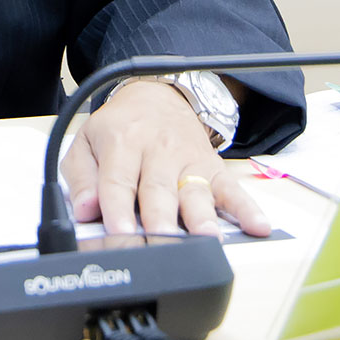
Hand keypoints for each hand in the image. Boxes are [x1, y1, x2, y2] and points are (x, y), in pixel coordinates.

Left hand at [59, 79, 269, 238]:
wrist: (157, 96)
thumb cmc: (120, 128)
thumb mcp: (87, 142)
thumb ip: (80, 178)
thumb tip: (84, 210)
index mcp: (122, 142)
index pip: (118, 181)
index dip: (117, 209)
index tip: (119, 233)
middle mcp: (157, 151)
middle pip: (159, 190)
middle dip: (161, 220)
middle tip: (160, 244)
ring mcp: (189, 160)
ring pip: (196, 192)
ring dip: (202, 217)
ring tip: (207, 238)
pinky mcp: (213, 169)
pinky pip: (232, 190)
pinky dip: (247, 209)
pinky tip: (258, 226)